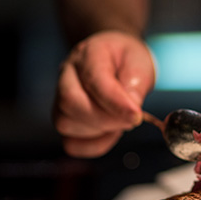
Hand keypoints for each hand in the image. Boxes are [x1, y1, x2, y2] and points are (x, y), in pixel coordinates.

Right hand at [52, 30, 154, 157]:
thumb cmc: (128, 60)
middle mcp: (68, 74)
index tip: (136, 115)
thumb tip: (131, 109)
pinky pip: (71, 143)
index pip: (94, 80)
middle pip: (70, 102)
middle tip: (131, 120)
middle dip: (105, 118)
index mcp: (89, 54)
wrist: (118, 61)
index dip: (115, 103)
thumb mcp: (140, 63)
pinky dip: (94, 145)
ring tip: (121, 121)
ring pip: (66, 124)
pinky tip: (110, 133)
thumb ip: (136, 84)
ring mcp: (60, 97)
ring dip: (99, 130)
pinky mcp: (64, 118)